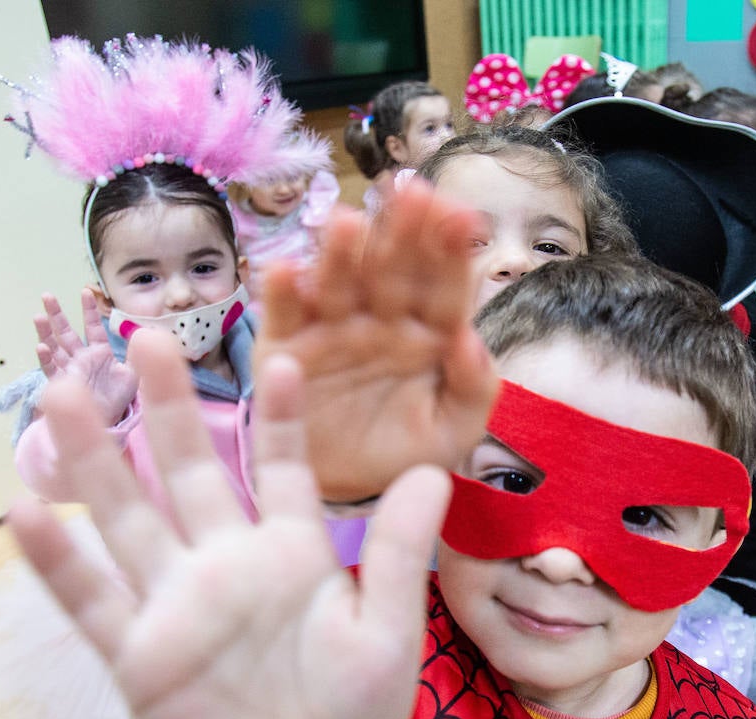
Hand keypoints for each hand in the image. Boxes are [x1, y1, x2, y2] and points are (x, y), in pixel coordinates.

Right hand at [8, 330, 450, 718]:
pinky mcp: (140, 653)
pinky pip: (93, 599)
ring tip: (64, 393)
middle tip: (145, 336)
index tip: (281, 355)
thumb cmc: (354, 709)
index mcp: (294, 551)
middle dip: (171, 407)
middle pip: (191, 470)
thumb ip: (396, 553)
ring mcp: (178, 603)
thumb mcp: (388, 629)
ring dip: (97, 458)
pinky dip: (59, 560)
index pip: (281, 468)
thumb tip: (432, 471)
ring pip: (130, 516)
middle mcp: (229, 562)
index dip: (279, 416)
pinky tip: (26, 509)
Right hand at [33, 290, 137, 425]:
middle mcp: (81, 358)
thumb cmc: (122, 396)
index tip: (85, 291)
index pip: (92, 326)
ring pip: (55, 347)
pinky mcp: (63, 384)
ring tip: (38, 316)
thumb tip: (144, 333)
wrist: (112, 420)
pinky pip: (52, 370)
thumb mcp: (135, 371)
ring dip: (46, 333)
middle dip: (57, 315)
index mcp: (99, 351)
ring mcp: (70, 370)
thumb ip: (137, 353)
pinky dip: (47, 358)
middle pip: (66, 332)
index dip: (89, 310)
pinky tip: (42, 346)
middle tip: (47, 296)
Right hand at [256, 181, 498, 502]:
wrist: (349, 488)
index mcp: (431, 331)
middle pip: (393, 268)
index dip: (452, 249)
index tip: (462, 217)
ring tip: (346, 224)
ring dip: (341, 253)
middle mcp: (382, 318)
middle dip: (402, 231)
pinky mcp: (287, 348)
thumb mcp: (454, 429)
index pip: (446, 284)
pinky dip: (281, 293)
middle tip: (410, 193)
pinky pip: (283, 316)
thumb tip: (471, 339)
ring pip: (338, 282)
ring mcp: (332, 329)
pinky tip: (285, 270)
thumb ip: (474, 387)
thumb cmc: (407, 450)